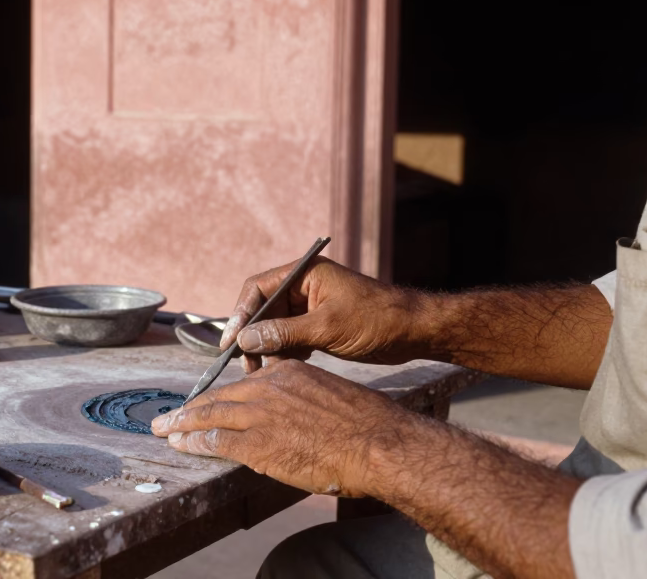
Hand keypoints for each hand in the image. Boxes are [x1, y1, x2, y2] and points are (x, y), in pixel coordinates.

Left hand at [151, 361, 423, 496]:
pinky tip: (181, 444)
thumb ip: (303, 399)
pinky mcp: (257, 442)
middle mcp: (268, 388)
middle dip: (190, 407)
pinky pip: (216, 440)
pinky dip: (194, 442)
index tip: (209, 402)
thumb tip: (294, 415)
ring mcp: (260, 414)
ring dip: (182, 423)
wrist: (377, 443)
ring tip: (163, 429)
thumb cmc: (366, 425)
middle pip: (219, 396)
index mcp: (288, 373)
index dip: (223, 396)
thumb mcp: (330, 394)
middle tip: (169, 415)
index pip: (246, 383)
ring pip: (209, 415)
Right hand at [221, 257, 424, 371]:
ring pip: (276, 327)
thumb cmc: (376, 320)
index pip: (258, 288)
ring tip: (263, 373)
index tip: (231, 341)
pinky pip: (291, 338)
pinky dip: (285, 354)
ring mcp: (311, 306)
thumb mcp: (326, 327)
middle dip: (253, 337)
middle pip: (264, 310)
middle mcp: (304, 286)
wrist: (415, 332)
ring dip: (268, 349)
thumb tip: (245, 340)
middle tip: (246, 365)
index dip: (240, 314)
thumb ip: (284, 333)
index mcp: (304, 273)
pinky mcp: (319, 325)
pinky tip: (283, 371)